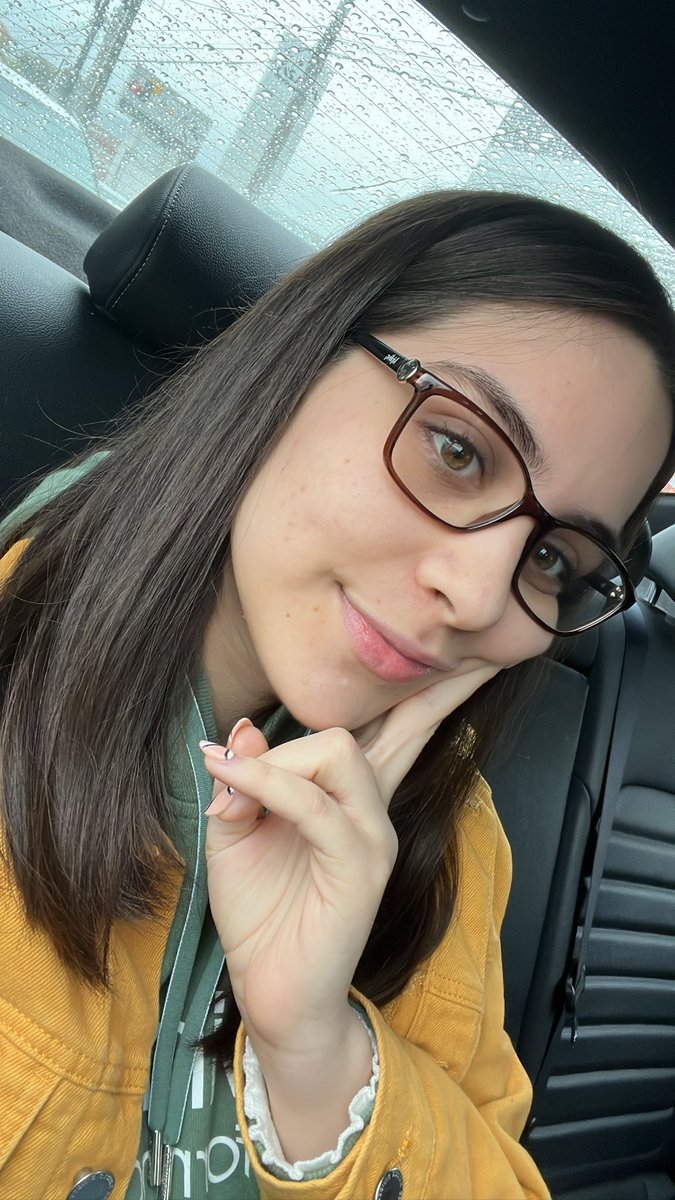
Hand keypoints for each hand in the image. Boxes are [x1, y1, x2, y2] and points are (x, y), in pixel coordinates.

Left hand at [201, 665, 498, 1056]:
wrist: (271, 992)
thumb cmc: (260, 913)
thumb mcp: (235, 832)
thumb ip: (243, 779)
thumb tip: (245, 729)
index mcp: (351, 795)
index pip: (394, 726)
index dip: (419, 688)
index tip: (440, 662)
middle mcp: (372, 808)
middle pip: (406, 724)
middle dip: (437, 686)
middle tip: (477, 657)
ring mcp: (371, 836)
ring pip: (340, 752)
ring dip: (277, 755)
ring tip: (231, 773)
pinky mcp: (359, 867)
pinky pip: (316, 806)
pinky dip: (268, 784)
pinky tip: (233, 780)